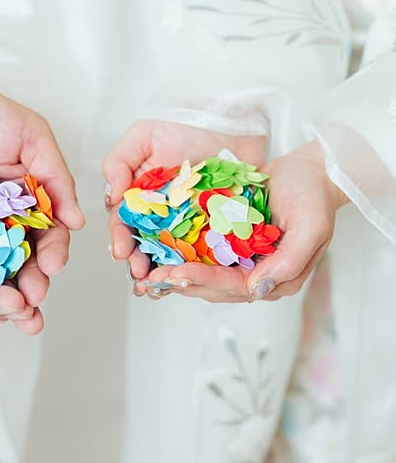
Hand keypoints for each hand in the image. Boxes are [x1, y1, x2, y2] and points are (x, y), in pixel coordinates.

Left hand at [0, 86, 84, 331]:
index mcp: (29, 202)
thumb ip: (55, 175)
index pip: (48, 235)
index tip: (50, 267)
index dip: (52, 253)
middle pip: (21, 263)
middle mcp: (2, 223)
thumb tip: (77, 221)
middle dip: (29, 286)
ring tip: (10, 316)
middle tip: (30, 302)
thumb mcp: (29, 134)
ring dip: (2, 297)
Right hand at [102, 119, 265, 280]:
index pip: (123, 221)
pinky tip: (188, 278)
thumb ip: (119, 163)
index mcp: (139, 195)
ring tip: (158, 285)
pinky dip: (195, 267)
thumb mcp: (143, 135)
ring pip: (170, 253)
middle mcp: (160, 213)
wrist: (230, 121)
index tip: (120, 250)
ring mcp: (186, 222)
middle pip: (144, 244)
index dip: (120, 237)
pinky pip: (203, 251)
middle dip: (138, 262)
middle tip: (140, 274)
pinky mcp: (214, 227)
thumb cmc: (185, 123)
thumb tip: (111, 197)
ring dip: (161, 271)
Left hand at [138, 141, 347, 301]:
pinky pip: (203, 253)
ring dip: (177, 275)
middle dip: (183, 282)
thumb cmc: (313, 198)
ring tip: (149, 273)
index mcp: (277, 278)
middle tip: (153, 279)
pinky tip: (159, 253)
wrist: (309, 172)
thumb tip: (259, 289)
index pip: (235, 286)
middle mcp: (256, 274)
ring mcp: (242, 260)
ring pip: (205, 274)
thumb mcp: (311, 228)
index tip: (177, 275)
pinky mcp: (229, 244)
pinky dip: (182, 255)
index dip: (204, 281)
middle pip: (214, 286)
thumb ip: (289, 262)